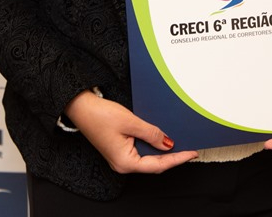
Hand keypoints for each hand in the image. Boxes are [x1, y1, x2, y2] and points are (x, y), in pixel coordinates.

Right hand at [64, 90, 197, 172]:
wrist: (80, 107)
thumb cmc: (99, 115)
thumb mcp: (131, 122)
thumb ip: (151, 133)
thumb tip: (167, 143)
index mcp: (125, 162)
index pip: (158, 165)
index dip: (177, 159)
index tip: (191, 153)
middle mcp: (122, 163)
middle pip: (153, 163)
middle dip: (172, 155)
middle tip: (189, 147)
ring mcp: (120, 156)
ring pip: (147, 156)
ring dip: (161, 149)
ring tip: (178, 140)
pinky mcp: (118, 148)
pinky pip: (140, 149)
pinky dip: (151, 143)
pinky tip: (160, 136)